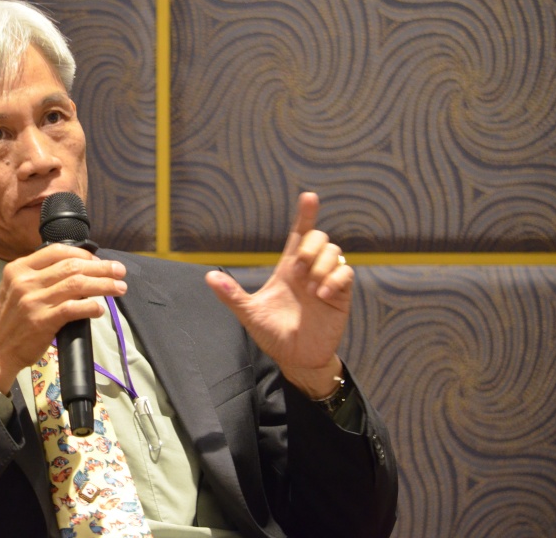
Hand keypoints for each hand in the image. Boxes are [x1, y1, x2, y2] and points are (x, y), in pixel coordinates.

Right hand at [0, 244, 127, 393]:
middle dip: (101, 267)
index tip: (98, 261)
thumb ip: (38, 278)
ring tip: (119, 288)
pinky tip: (100, 309)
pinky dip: (91, 307)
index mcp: (18, 269)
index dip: (83, 254)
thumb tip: (75, 273)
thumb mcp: (14, 290)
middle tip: (119, 271)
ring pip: (77, 284)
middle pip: (72, 266)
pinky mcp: (42, 321)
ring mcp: (34, 301)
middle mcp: (25, 281)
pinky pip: (74, 308)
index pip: (57, 251)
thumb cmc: (8, 322)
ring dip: (103, 285)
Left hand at [205, 192, 352, 397]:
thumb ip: (232, 295)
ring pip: (335, 252)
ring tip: (311, 289)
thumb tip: (209, 276)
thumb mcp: (250, 314)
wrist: (296, 358)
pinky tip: (322, 295)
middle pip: (319, 237)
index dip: (305, 215)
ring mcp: (326, 281)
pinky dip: (334, 279)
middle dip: (309, 247)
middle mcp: (308, 270)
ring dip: (320, 265)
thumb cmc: (273, 334)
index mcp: (288, 268)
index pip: (299, 234)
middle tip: (298, 270)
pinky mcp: (340, 295)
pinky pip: (346, 273)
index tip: (309, 197)